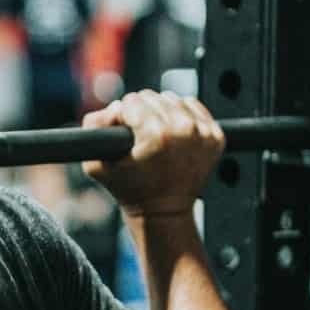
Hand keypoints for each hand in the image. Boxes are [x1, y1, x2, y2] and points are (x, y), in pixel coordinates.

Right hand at [82, 90, 224, 218]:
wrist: (163, 213)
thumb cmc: (130, 191)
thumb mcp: (97, 165)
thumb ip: (93, 128)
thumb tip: (113, 108)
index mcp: (156, 134)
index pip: (131, 102)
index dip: (121, 116)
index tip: (122, 132)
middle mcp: (184, 130)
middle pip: (152, 97)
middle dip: (141, 113)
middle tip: (138, 136)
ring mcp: (203, 133)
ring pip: (172, 99)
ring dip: (160, 112)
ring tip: (155, 135)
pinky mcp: (215, 137)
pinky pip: (193, 107)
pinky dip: (181, 115)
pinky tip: (172, 134)